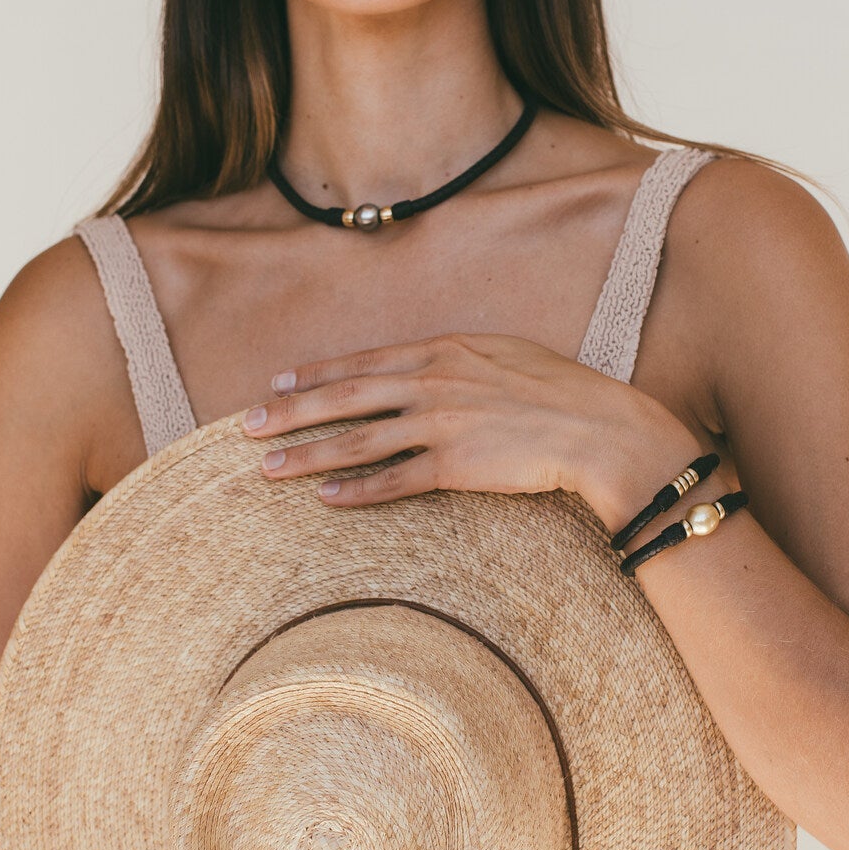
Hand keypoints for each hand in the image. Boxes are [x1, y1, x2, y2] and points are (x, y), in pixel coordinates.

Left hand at [241, 332, 702, 535]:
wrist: (600, 428)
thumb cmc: (562, 392)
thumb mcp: (506, 356)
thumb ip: (461, 362)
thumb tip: (431, 368)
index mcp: (445, 350)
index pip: (365, 361)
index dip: (317, 373)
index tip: (278, 381)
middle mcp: (434, 382)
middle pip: (346, 398)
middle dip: (291, 412)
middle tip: (247, 426)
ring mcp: (442, 423)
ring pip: (358, 440)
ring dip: (308, 455)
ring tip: (268, 469)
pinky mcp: (456, 465)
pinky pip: (394, 480)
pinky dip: (356, 490)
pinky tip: (326, 498)